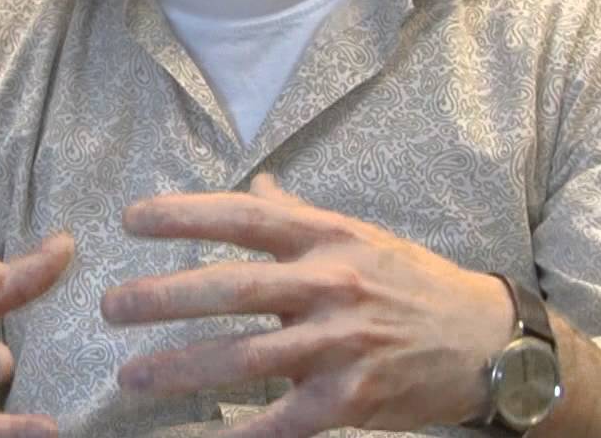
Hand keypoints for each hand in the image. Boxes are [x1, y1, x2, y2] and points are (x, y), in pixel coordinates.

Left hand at [101, 175, 513, 436]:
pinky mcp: (351, 401)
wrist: (489, 343)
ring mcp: (341, 346)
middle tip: (111, 307)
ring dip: (181, 368)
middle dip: (163, 299)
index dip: (185, 215)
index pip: (245, 218)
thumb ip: (300, 217)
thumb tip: (258, 187)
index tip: (131, 219)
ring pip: (245, 358)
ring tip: (131, 376)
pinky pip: (281, 422)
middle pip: (232, 289)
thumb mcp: (360, 236)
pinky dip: (237, 435)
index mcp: (328, 239)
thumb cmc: (413, 284)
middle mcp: (331, 286)